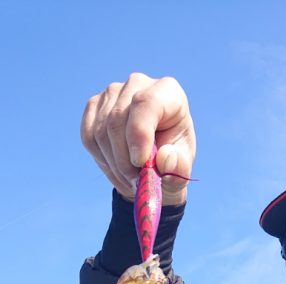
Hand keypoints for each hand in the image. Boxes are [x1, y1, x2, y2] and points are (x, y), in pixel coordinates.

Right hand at [80, 73, 195, 204]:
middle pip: (117, 120)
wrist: (154, 161)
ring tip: (129, 180)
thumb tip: (165, 158)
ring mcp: (113, 93)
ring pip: (101, 131)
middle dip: (124, 159)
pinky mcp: (95, 106)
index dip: (139, 134)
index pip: (146, 103)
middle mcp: (138, 84)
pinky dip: (101, 160)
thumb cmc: (171, 160)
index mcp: (168, 92)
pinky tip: (116, 169)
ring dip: (114, 165)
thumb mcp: (181, 169)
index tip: (140, 163)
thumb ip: (179, 167)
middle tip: (135, 182)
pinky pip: (89, 137)